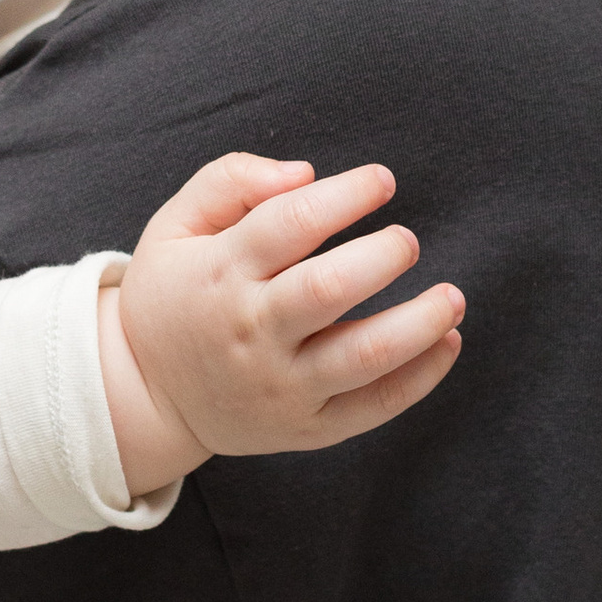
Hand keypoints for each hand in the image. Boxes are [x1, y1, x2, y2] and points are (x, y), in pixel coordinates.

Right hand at [97, 155, 462, 498]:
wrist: (148, 394)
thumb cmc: (175, 293)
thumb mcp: (174, 225)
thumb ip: (229, 181)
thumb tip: (306, 174)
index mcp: (221, 272)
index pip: (288, 224)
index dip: (344, 196)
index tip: (382, 181)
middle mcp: (252, 330)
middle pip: (328, 290)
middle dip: (382, 258)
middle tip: (409, 240)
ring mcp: (281, 385)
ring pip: (362, 356)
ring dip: (419, 324)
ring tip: (452, 297)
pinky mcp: (306, 427)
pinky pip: (373, 406)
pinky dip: (421, 378)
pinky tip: (447, 342)